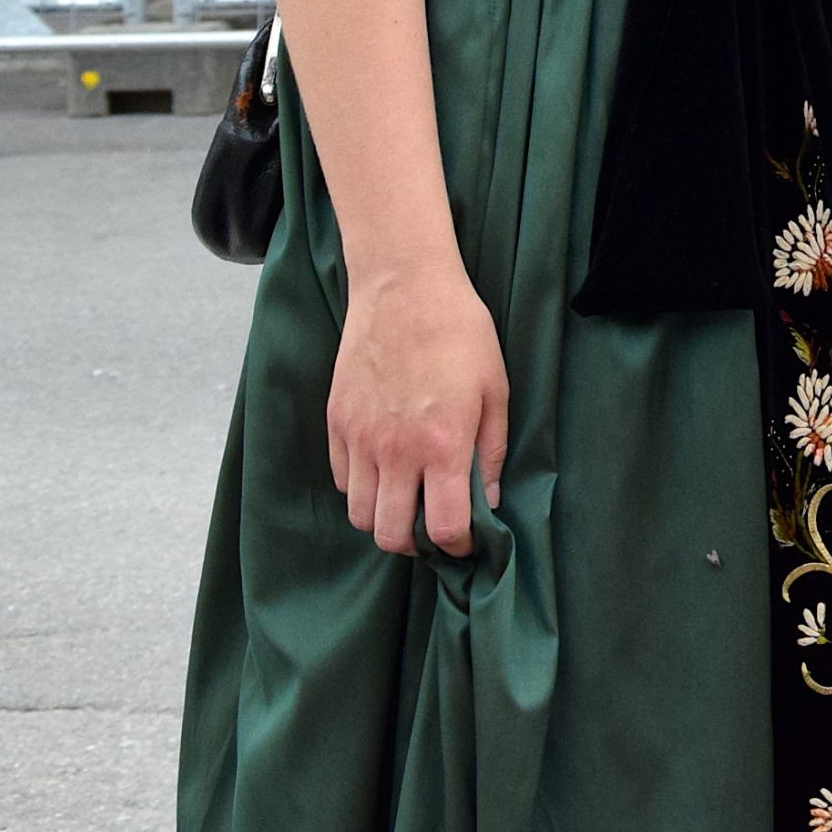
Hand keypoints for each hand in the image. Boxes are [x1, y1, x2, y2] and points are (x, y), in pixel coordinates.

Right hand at [327, 257, 508, 557]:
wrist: (405, 287)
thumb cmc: (460, 332)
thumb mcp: (495, 390)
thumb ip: (491, 452)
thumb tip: (489, 500)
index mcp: (442, 445)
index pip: (444, 528)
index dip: (458, 545)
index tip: (465, 540)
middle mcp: (395, 450)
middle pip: (391, 535)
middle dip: (415, 544)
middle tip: (432, 527)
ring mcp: (359, 438)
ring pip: (360, 514)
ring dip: (384, 518)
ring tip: (406, 501)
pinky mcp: (336, 421)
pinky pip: (341, 479)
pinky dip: (360, 487)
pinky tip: (384, 469)